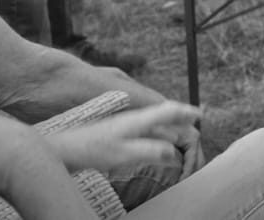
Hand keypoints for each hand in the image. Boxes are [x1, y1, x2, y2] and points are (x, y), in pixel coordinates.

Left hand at [45, 101, 200, 174]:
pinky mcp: (120, 133)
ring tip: (183, 152)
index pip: (170, 110)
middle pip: (167, 119)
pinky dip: (160, 140)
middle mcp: (135, 118)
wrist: (62, 148)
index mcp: (139, 118)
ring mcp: (127, 125)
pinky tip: (159, 150)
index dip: (187, 112)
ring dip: (173, 136)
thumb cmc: (89, 149)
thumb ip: (151, 151)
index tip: (201, 115)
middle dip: (184, 132)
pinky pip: (148, 133)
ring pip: (158, 127)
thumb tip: (175, 153)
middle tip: (193, 150)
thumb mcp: (123, 154)